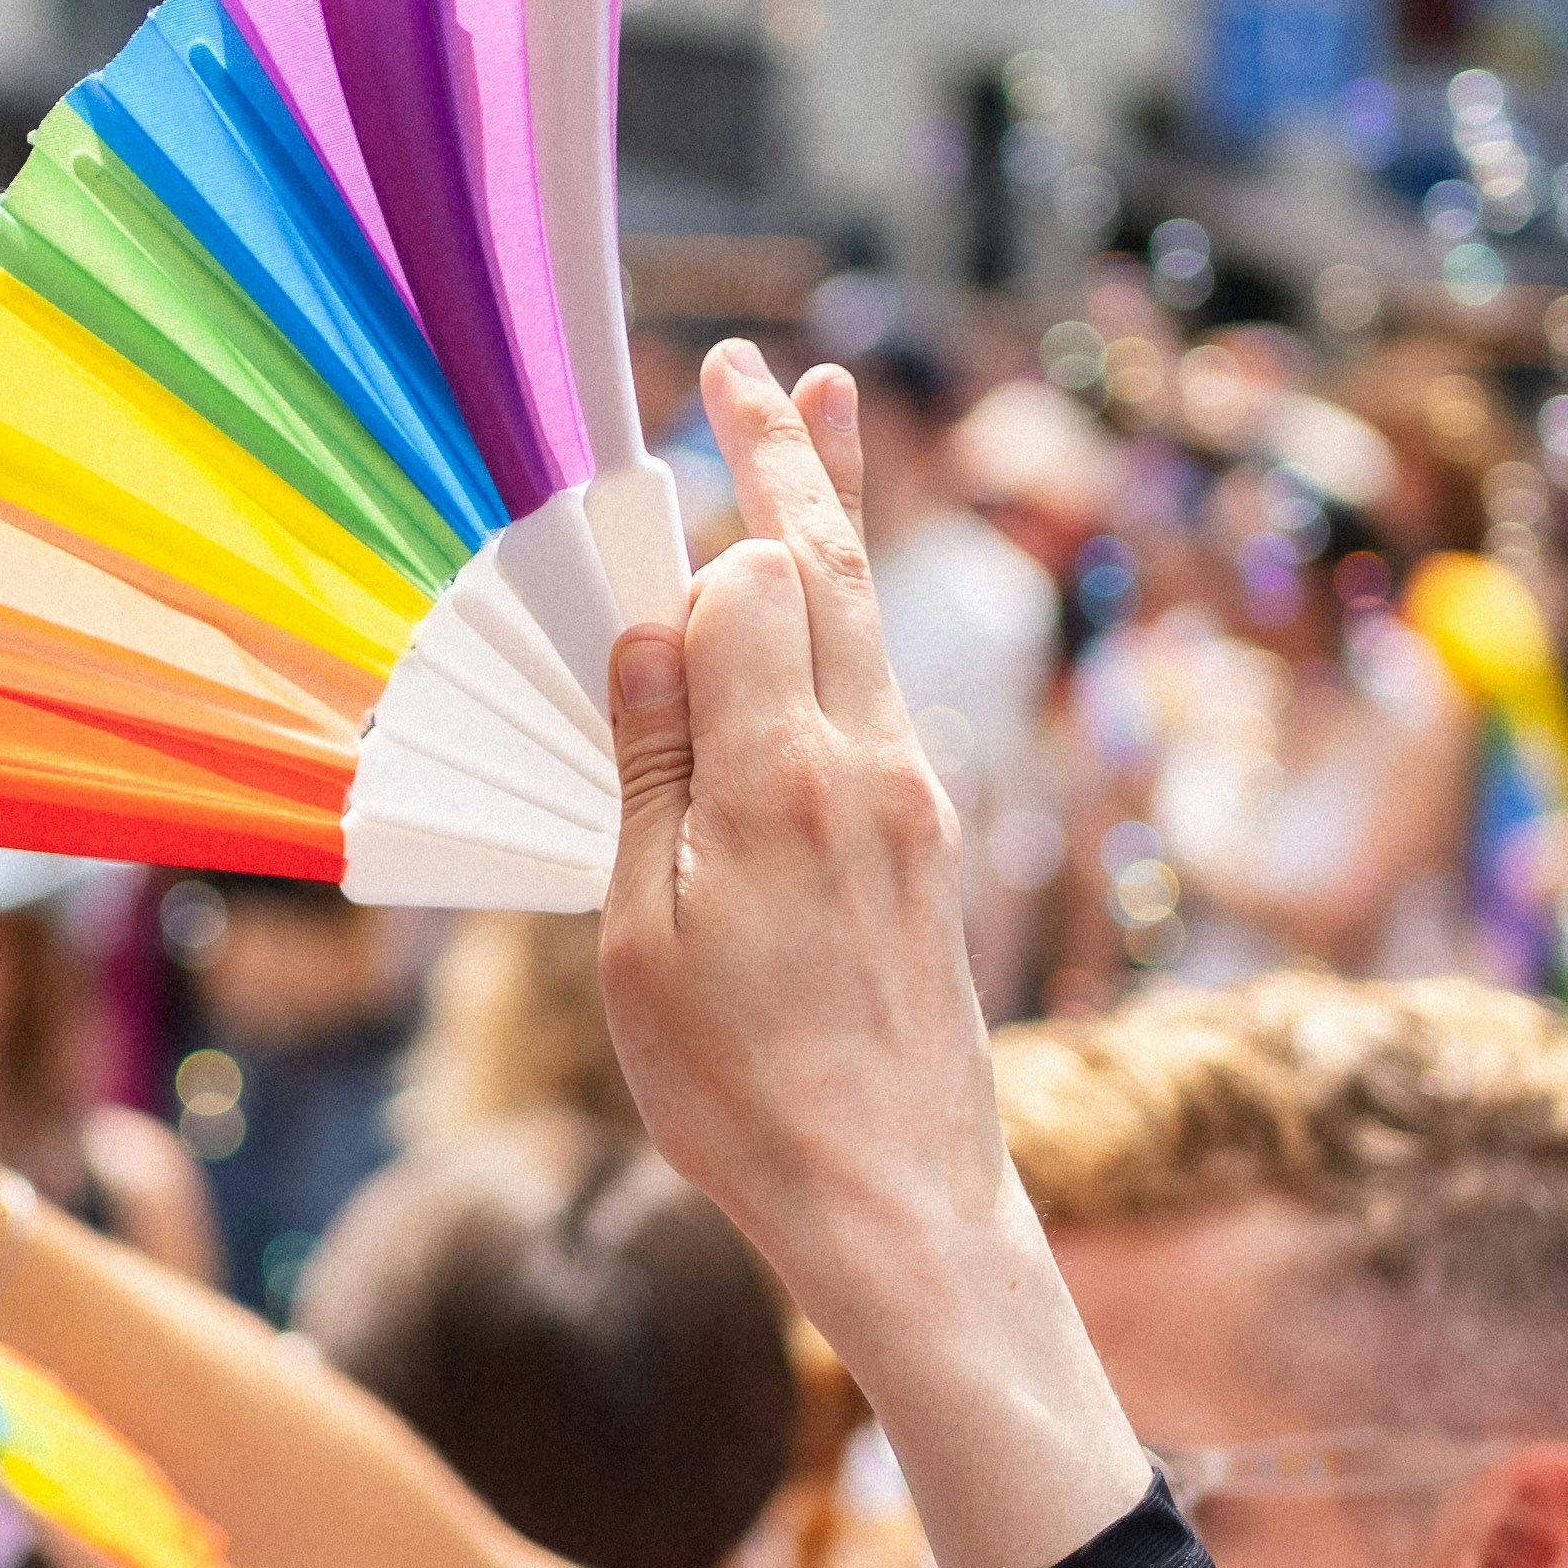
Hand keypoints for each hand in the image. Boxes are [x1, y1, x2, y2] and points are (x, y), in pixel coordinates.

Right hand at [607, 348, 1141, 1567]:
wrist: (902, 1203)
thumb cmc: (746, 1095)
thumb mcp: (644, 942)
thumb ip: (651, 770)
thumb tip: (651, 626)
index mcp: (782, 782)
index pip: (749, 588)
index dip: (693, 543)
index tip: (637, 495)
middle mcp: (868, 765)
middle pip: (824, 569)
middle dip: (787, 459)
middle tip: (751, 365)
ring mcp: (914, 798)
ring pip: (868, 612)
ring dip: (835, 509)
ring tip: (824, 408)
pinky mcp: (931, 839)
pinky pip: (883, 680)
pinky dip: (848, 605)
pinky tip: (827, 588)